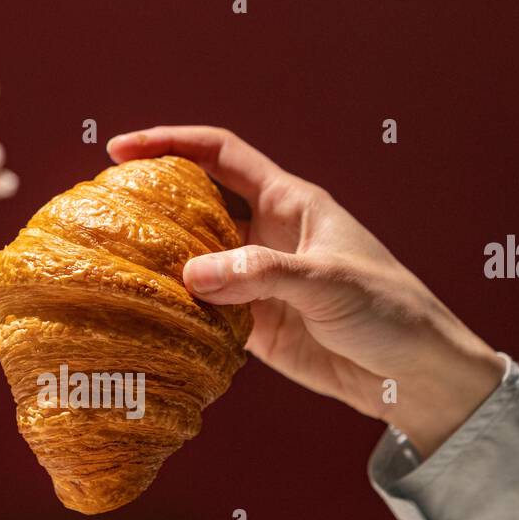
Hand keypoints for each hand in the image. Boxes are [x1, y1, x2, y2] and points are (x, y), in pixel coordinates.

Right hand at [107, 126, 505, 457]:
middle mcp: (267, 236)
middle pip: (196, 206)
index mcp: (290, 203)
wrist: (414, 375)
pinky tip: (146, 317)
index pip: (221, 156)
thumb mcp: (328, 281)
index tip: (121, 149)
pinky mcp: (253, 327)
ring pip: (194, 263)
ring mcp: (256, 282)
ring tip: (111, 268)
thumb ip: (260, 274)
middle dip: (152, 204)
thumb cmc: (389, 310)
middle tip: (103, 214)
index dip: (171, 143)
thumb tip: (190, 275)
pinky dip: (176, 313)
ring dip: (159, 265)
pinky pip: (203, 313)